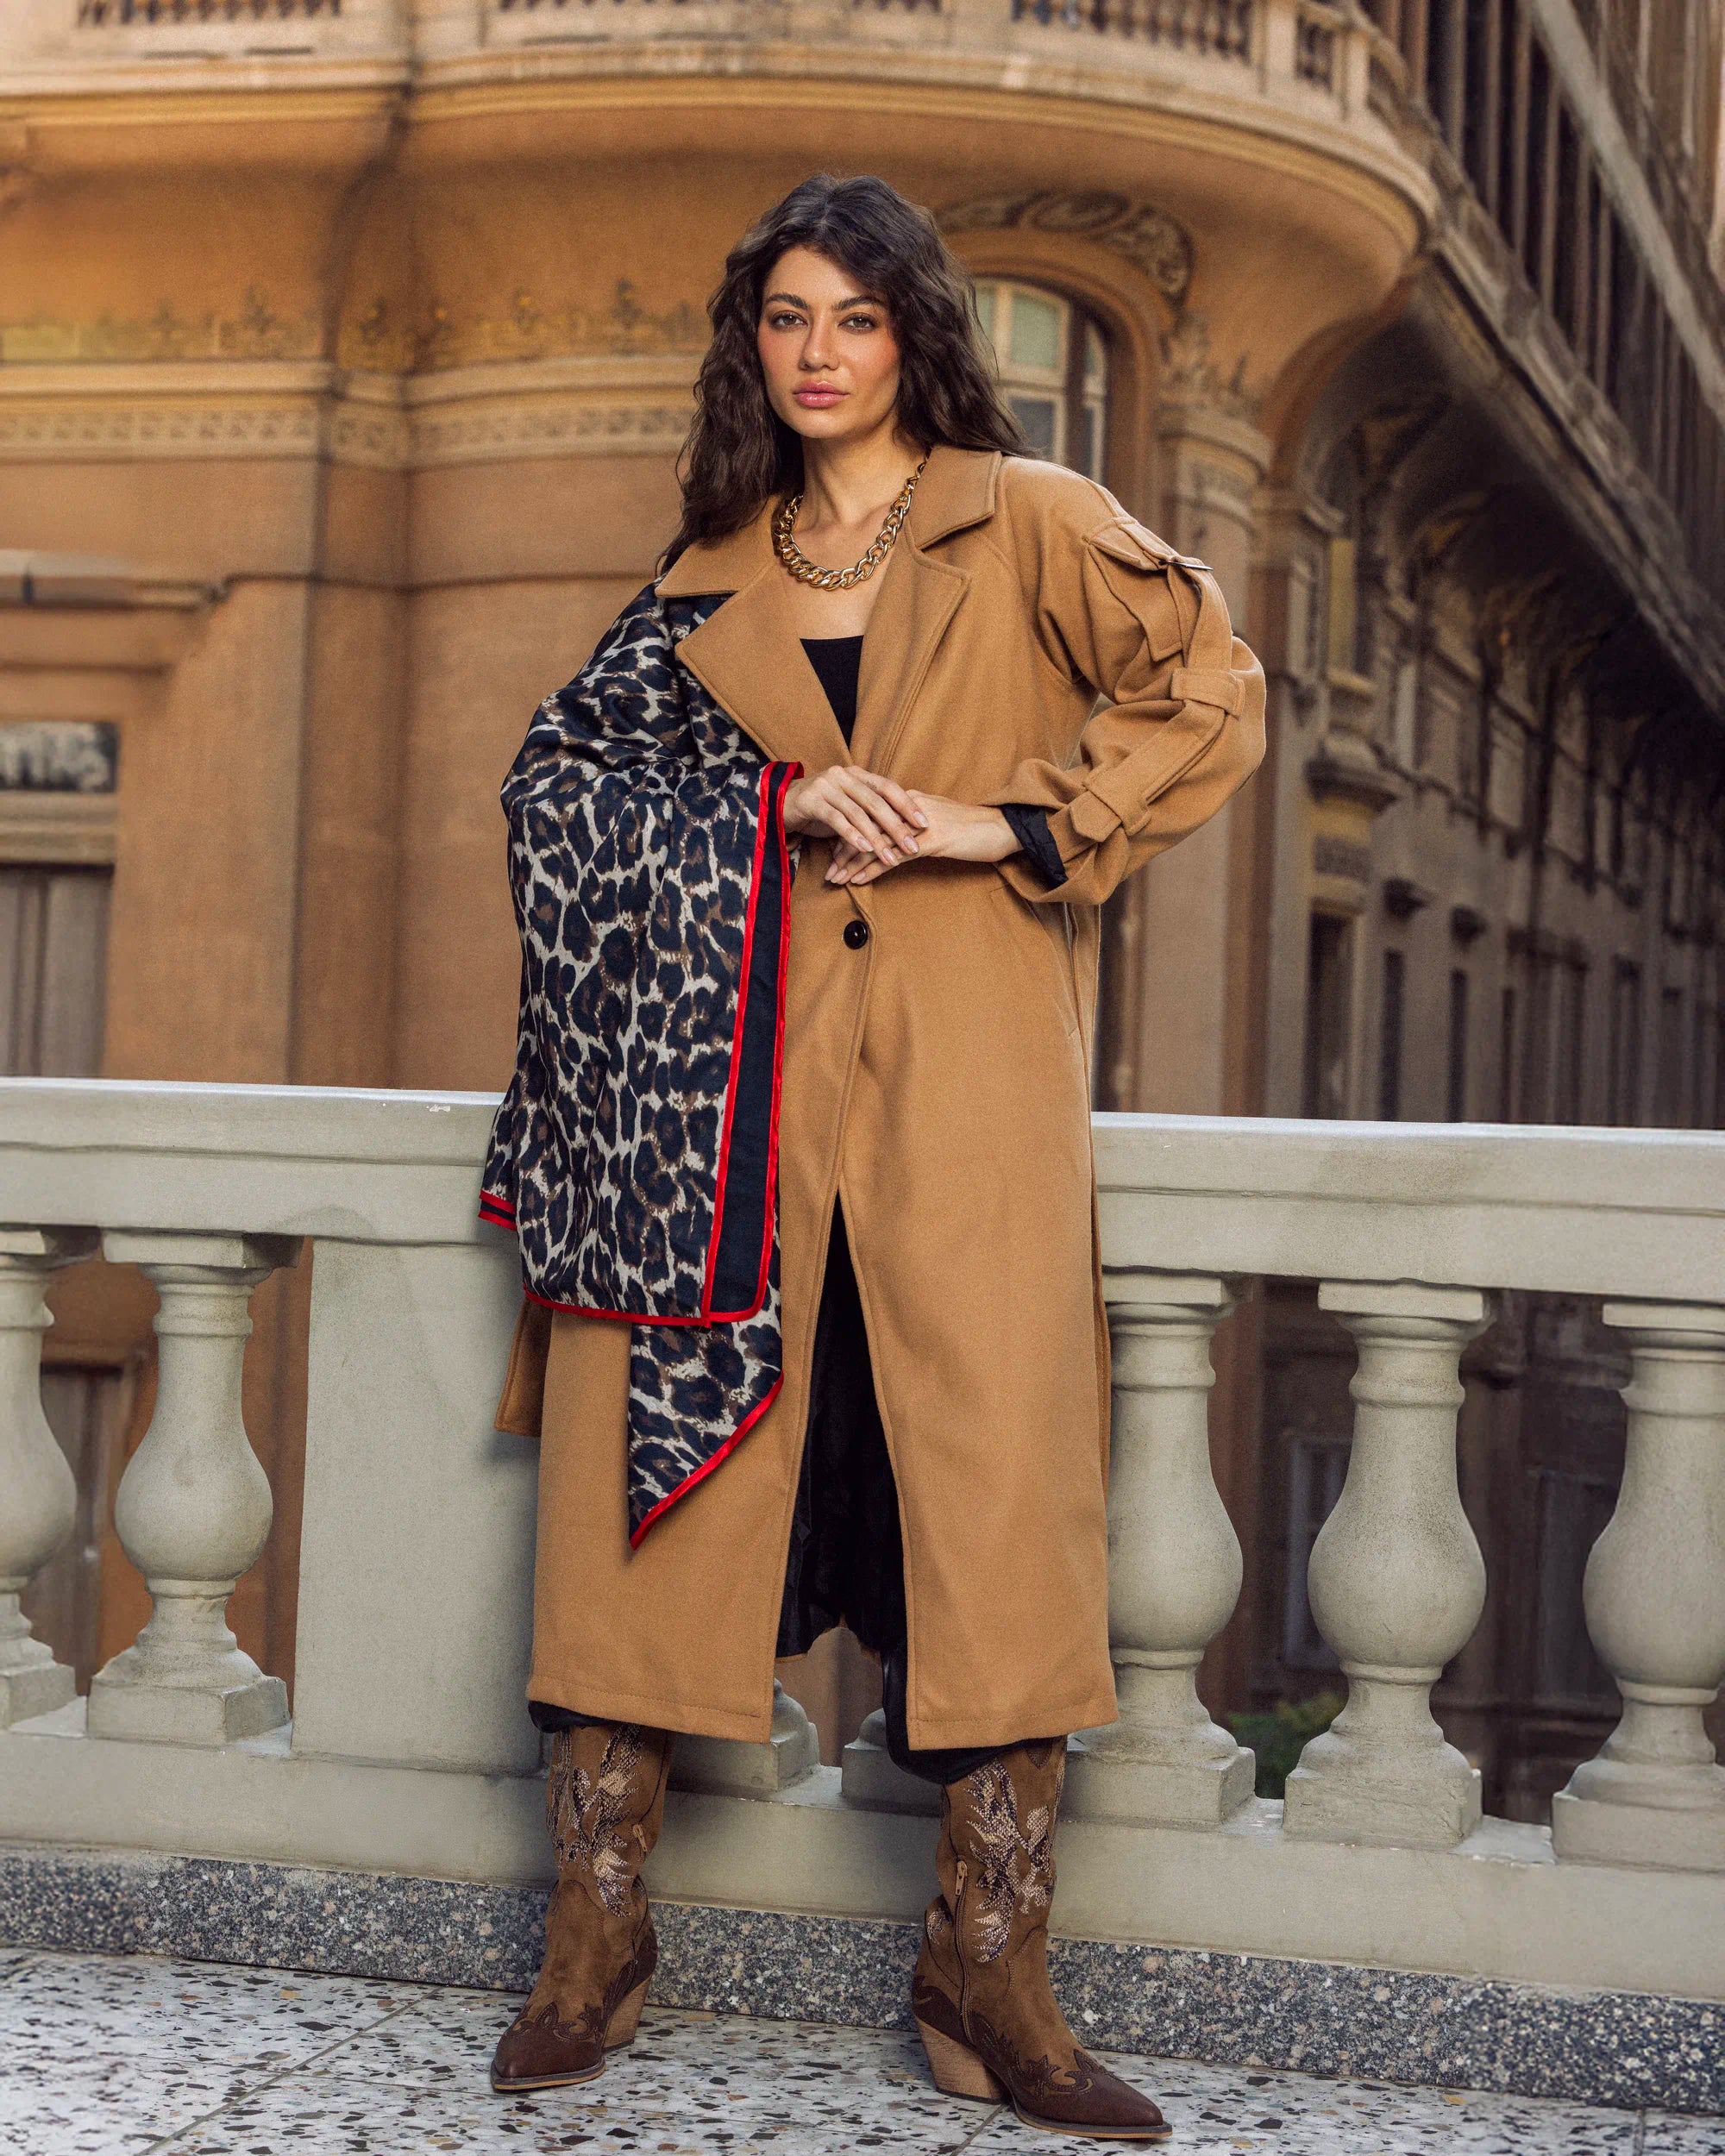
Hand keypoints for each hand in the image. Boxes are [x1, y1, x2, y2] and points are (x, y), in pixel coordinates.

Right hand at [784, 765, 927, 868]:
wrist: (781, 804)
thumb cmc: (821, 809)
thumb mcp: (848, 807)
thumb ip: (870, 812)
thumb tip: (903, 828)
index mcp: (856, 774)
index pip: (888, 787)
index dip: (907, 804)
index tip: (925, 823)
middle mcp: (843, 775)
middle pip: (876, 801)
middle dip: (897, 826)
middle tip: (913, 846)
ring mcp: (827, 786)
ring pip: (858, 813)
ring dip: (876, 837)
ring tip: (890, 856)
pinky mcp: (811, 800)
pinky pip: (836, 819)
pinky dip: (852, 835)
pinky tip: (865, 849)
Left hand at [826, 794, 1015, 884]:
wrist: (1004, 828)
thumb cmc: (976, 829)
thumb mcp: (941, 822)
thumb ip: (917, 826)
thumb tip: (899, 838)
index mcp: (910, 801)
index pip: (870, 816)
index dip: (850, 834)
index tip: (835, 852)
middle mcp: (908, 809)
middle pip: (865, 828)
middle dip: (842, 850)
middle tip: (827, 870)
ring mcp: (917, 825)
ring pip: (873, 842)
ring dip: (850, 863)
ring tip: (834, 879)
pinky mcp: (928, 841)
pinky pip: (891, 857)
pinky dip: (871, 869)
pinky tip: (856, 880)